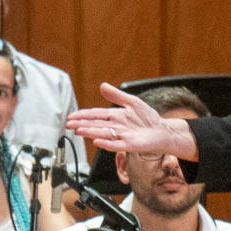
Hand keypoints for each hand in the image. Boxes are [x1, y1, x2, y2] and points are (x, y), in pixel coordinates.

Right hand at [66, 84, 198, 159]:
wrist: (162, 131)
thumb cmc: (148, 118)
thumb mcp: (132, 102)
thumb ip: (117, 95)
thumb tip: (102, 86)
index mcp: (115, 116)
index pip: (96, 115)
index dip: (83, 115)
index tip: (71, 117)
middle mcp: (116, 127)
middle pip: (95, 125)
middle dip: (82, 124)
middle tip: (69, 125)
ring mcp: (122, 136)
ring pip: (102, 134)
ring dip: (90, 132)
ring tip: (78, 131)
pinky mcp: (130, 145)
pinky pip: (116, 144)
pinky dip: (106, 144)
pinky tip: (97, 142)